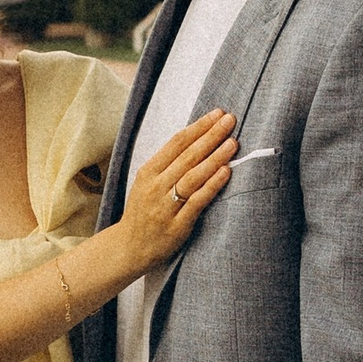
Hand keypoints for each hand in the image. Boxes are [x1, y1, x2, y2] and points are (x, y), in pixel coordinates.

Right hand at [114, 111, 237, 273]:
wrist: (130, 247)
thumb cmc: (143, 212)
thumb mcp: (147, 182)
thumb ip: (168, 164)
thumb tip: (197, 139)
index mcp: (148, 172)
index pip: (176, 142)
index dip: (199, 126)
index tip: (217, 114)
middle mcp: (156, 186)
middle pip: (187, 155)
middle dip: (211, 136)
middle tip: (230, 120)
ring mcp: (166, 206)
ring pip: (193, 176)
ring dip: (215, 157)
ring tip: (233, 143)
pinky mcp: (177, 224)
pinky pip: (197, 201)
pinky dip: (212, 185)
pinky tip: (226, 171)